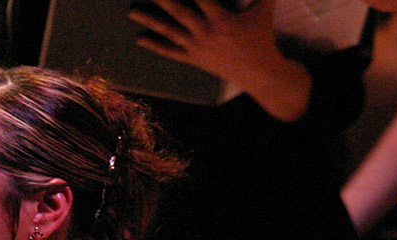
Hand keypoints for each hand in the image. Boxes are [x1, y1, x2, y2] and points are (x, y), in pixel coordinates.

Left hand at [129, 0, 312, 121]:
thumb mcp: (264, 9)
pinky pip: (171, 52)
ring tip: (131, 11)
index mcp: (222, 18)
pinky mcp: (194, 59)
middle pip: (179, 11)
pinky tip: (140, 39)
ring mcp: (197, 47)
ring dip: (149, 21)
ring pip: (170, 32)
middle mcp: (206, 32)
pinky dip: (155, 46)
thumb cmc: (261, 37)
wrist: (258, 72)